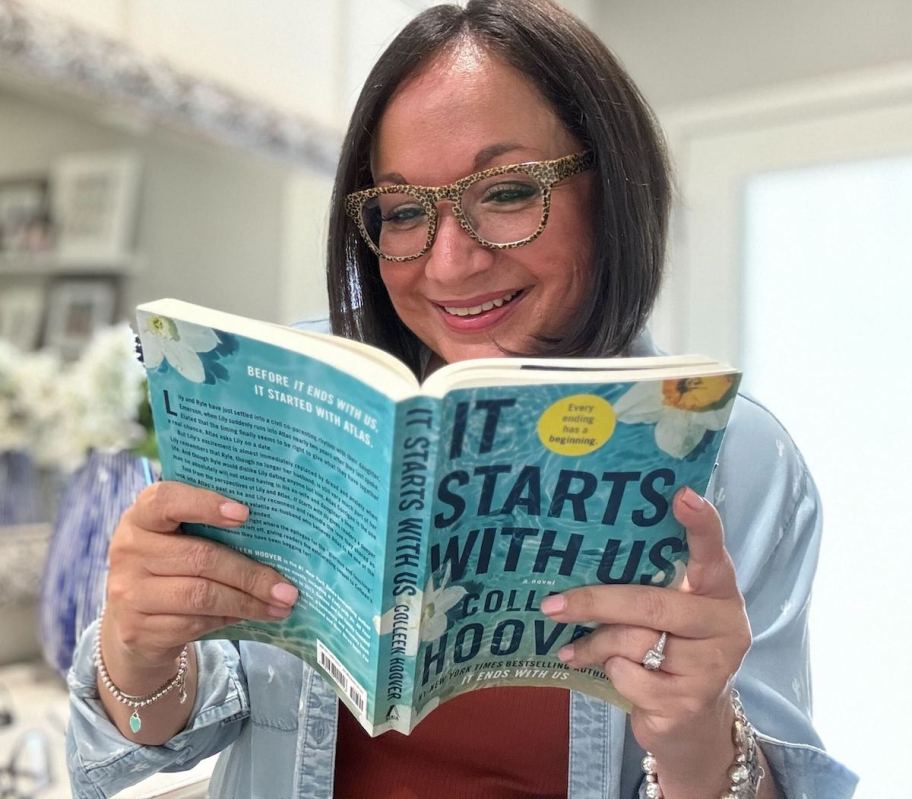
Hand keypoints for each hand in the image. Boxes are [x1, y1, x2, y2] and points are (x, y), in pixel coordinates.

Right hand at [102, 481, 298, 684]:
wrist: (130, 623)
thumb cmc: (169, 566)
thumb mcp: (177, 539)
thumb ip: (208, 528)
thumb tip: (276, 536)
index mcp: (140, 517)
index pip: (165, 500)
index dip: (205, 504)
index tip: (245, 514)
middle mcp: (128, 551)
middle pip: (200, 558)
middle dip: (250, 574)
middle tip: (287, 587)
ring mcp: (129, 593)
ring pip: (201, 595)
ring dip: (248, 602)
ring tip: (281, 604)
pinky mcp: (138, 629)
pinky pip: (194, 623)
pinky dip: (230, 618)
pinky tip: (253, 616)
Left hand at [541, 487, 751, 795]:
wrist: (692, 722)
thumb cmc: (671, 648)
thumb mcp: (669, 613)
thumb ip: (648, 585)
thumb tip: (580, 555)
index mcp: (719, 591)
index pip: (713, 552)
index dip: (701, 523)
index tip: (682, 495)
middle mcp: (724, 625)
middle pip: (652, 603)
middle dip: (595, 602)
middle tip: (552, 605)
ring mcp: (711, 667)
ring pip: (635, 641)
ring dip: (595, 644)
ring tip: (571, 648)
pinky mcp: (688, 702)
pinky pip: (630, 678)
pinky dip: (612, 674)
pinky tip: (615, 675)